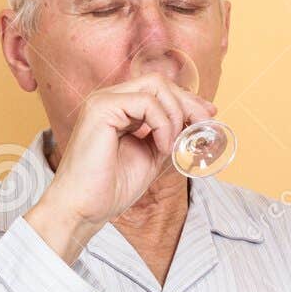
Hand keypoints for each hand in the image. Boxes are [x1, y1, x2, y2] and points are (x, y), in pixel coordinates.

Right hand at [25, 73, 215, 261]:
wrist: (82, 209)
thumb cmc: (109, 189)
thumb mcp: (150, 156)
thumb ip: (167, 134)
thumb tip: (195, 120)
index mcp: (116, 110)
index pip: (157, 90)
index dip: (186, 100)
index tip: (208, 117)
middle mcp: (108, 100)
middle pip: (160, 82)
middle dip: (188, 103)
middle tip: (205, 125)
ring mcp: (102, 101)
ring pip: (156, 86)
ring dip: (175, 115)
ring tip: (171, 146)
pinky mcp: (101, 108)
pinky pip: (147, 102)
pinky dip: (162, 123)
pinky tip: (161, 147)